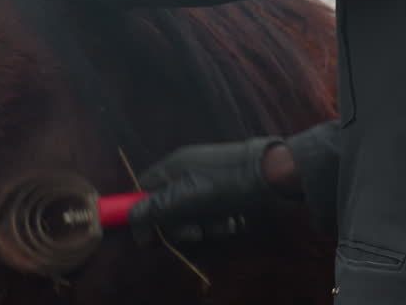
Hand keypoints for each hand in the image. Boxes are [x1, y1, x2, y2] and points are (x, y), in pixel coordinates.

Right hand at [127, 137, 299, 244]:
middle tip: (197, 232)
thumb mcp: (188, 196)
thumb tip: (132, 218)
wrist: (274, 175)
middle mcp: (187, 172)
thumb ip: (158, 207)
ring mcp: (207, 182)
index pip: (144, 189)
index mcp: (173, 166)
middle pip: (168, 208)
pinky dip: (221, 222)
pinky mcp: (225, 193)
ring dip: (205, 226)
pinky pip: (212, 215)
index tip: (149, 238)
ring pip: (192, 215)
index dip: (143, 213)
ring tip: (223, 223)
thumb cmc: (227, 183)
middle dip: (181, 225)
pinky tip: (234, 220)